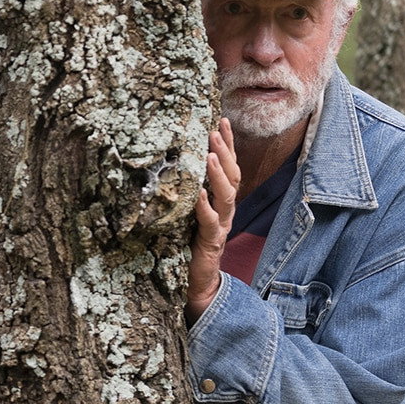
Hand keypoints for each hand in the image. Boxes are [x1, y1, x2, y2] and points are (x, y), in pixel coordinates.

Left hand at [188, 117, 240, 322]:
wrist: (196, 284)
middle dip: (225, 151)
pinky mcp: (210, 243)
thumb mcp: (187, 213)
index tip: (221, 119)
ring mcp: (220, 227)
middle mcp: (225, 211)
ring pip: (226, 196)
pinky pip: (210, 222)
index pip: (229, 167)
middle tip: (215, 129)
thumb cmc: (188, 245)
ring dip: (218, 173)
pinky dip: (204, 207)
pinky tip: (198, 193)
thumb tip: (172, 162)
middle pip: (232, 176)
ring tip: (209, 154)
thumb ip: (186, 191)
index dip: (228, 144)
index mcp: (221, 202)